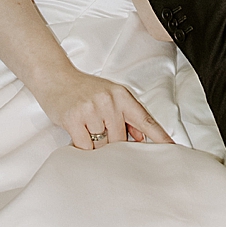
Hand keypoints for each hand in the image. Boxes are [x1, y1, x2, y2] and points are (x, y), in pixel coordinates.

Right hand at [32, 66, 173, 149]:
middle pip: (121, 140)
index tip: (172, 149)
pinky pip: (86, 147)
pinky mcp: (74, 119)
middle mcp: (109, 101)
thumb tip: (140, 137)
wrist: (53, 76)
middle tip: (99, 133)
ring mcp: (91, 109)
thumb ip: (126, 116)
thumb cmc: (81, 89)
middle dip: (112, 144)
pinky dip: (83, 148)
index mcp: (121, 96)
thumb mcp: (108, 96)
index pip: (145, 120)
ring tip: (86, 129)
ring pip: (103, 146)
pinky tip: (77, 136)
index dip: (159, 136)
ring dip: (95, 146)